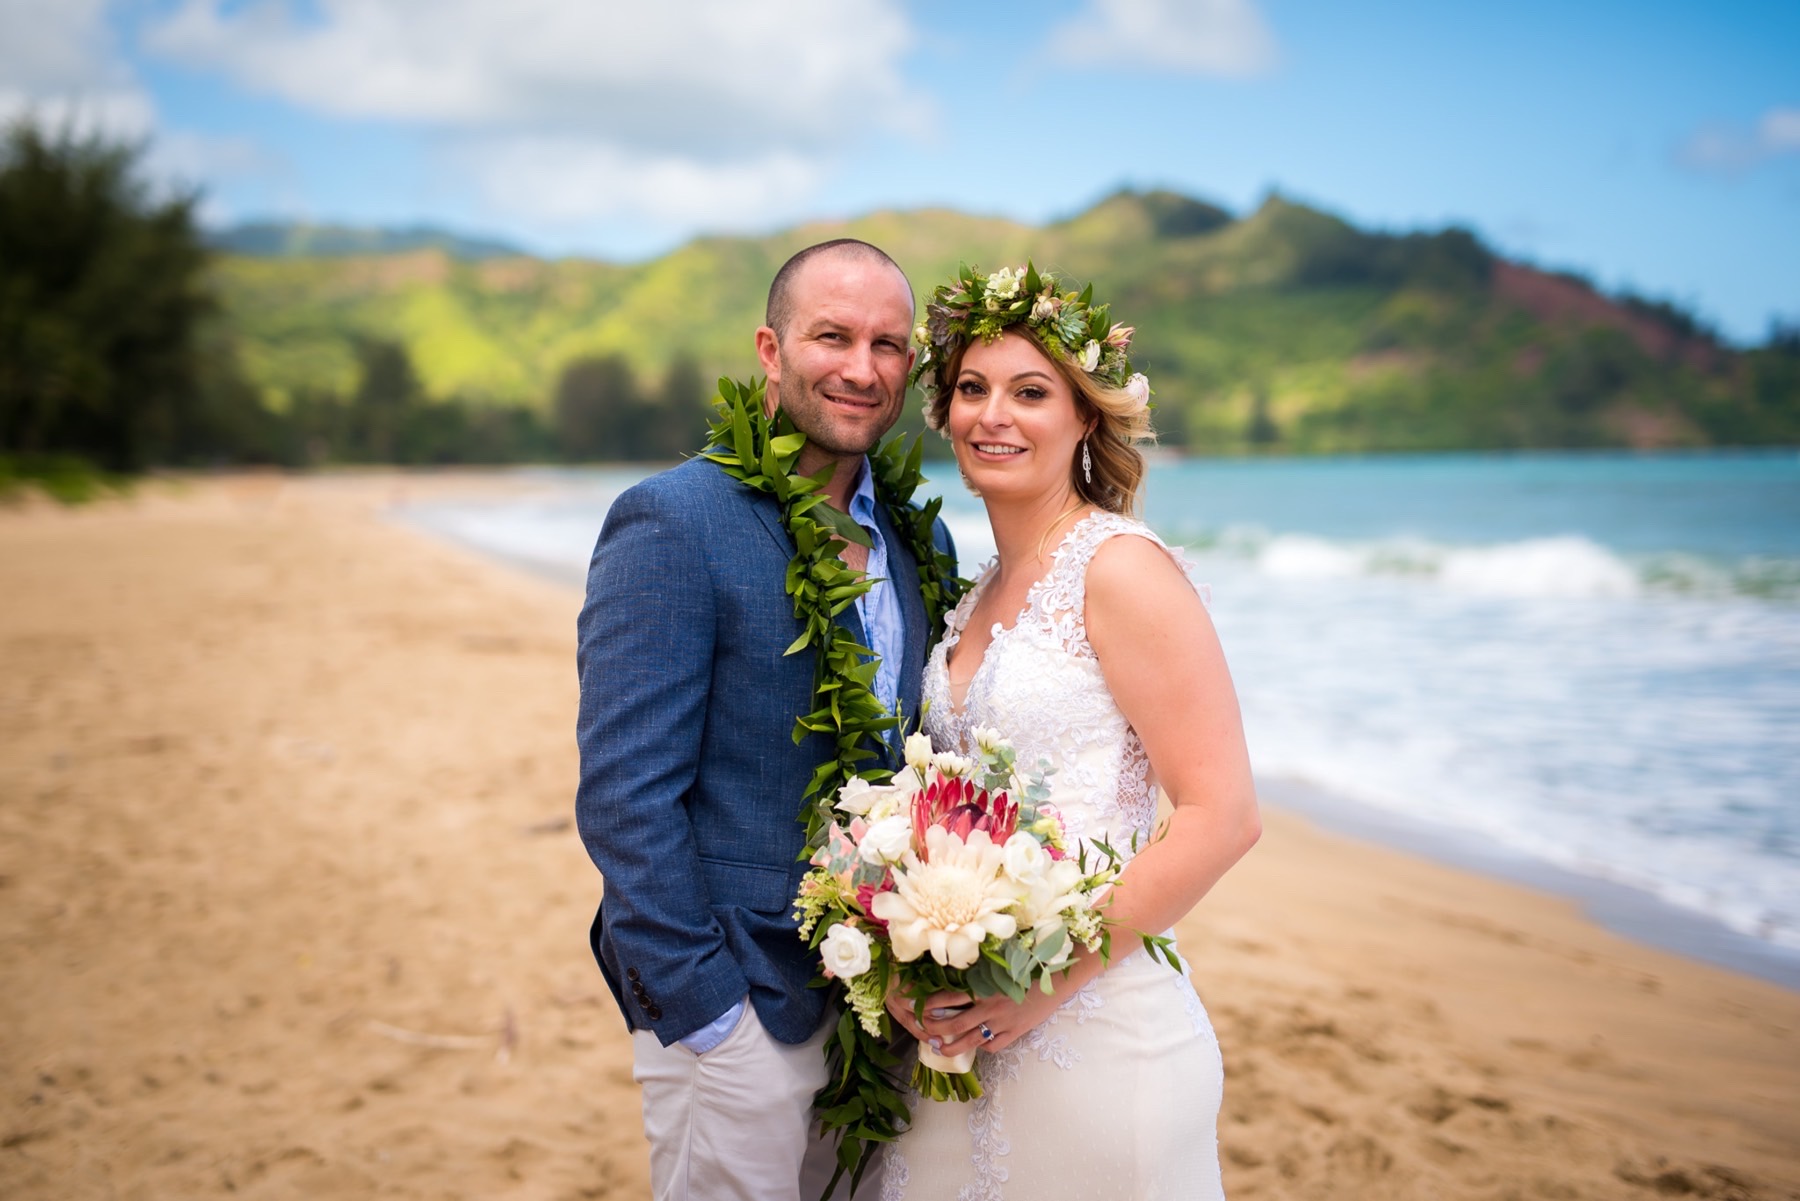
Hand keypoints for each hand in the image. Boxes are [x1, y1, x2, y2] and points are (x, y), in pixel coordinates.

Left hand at [885, 982, 1071, 1057]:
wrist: (1058, 977)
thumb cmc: (1028, 965)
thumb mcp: (999, 965)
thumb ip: (979, 972)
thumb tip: (957, 974)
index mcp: (983, 986)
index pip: (948, 998)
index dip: (930, 1005)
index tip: (918, 1007)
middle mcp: (989, 1006)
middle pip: (954, 1024)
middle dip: (935, 1030)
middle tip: (924, 1030)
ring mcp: (1002, 1022)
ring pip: (970, 1041)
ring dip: (951, 1047)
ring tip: (940, 1050)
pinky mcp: (1015, 1032)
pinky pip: (993, 1046)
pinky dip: (982, 1046)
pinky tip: (978, 1044)